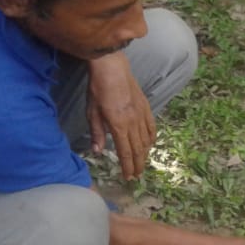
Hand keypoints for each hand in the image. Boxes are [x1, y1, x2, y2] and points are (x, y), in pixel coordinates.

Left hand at [87, 53, 155, 179]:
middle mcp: (133, 122)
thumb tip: (97, 151)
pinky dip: (152, 138)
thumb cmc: (98, 88)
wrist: (112, 67)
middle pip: (138, 149)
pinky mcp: (146, 108)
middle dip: (138, 165)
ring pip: (146, 140)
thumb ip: (97, 132)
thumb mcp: (92, 112)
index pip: (125, 152)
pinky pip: (152, 127)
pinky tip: (150, 144)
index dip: (127, 166)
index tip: (128, 177)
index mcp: (118, 125)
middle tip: (137, 176)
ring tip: (142, 164)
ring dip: (145, 154)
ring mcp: (141, 115)